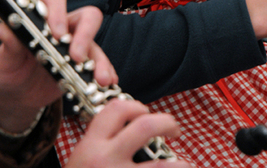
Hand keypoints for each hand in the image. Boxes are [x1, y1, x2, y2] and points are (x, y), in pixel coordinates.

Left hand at [0, 0, 116, 134]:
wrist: (16, 97)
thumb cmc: (8, 71)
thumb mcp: (4, 61)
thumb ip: (9, 45)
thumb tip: (3, 29)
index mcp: (42, 18)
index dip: (59, 11)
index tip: (57, 34)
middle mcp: (64, 27)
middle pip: (86, 15)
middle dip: (86, 33)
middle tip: (77, 56)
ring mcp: (76, 45)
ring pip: (95, 42)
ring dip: (100, 60)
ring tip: (101, 79)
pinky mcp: (83, 64)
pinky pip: (100, 64)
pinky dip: (106, 72)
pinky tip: (108, 82)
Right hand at [67, 99, 192, 167]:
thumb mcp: (81, 159)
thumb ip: (101, 142)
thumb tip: (130, 126)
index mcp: (91, 145)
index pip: (117, 109)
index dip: (136, 105)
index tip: (146, 112)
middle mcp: (105, 158)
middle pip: (145, 126)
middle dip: (166, 122)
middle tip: (173, 129)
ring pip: (160, 166)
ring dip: (179, 165)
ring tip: (185, 165)